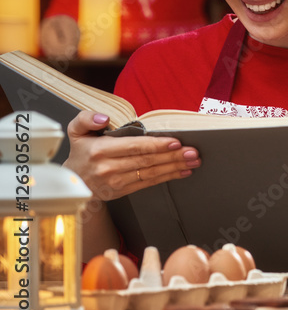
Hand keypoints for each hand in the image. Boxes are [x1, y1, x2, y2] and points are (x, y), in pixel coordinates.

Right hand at [62, 110, 200, 201]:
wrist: (73, 182)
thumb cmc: (81, 152)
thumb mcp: (76, 131)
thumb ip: (86, 118)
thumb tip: (104, 118)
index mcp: (99, 151)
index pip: (134, 147)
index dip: (156, 145)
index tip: (175, 142)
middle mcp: (108, 167)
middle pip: (146, 160)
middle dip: (173, 156)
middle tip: (193, 152)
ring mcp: (116, 182)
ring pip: (151, 173)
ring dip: (175, 167)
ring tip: (193, 161)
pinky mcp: (122, 191)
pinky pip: (149, 183)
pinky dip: (167, 177)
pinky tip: (182, 171)